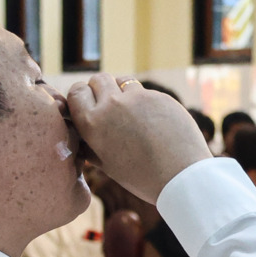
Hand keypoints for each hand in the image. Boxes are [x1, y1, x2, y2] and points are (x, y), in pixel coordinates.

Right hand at [66, 74, 212, 203]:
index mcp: (92, 123)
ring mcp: (135, 97)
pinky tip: (154, 122)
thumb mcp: (106, 164)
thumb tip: (81, 134)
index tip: (88, 104)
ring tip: (131, 113)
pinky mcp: (158, 96)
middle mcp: (110, 105)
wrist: (179, 177)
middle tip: (110, 107)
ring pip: (122, 81)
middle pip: (98, 79)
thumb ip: (90, 144)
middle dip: (101, 89)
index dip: (82, 96)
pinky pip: (145, 92)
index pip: (76, 92)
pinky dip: (145, 102)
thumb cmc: (141, 177)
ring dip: (123, 92)